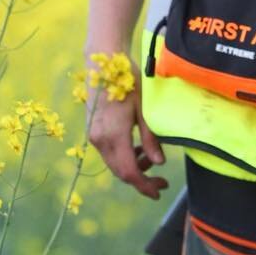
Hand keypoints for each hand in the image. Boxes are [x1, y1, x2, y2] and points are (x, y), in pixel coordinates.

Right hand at [88, 75, 167, 198]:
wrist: (103, 63)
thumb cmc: (128, 81)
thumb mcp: (145, 110)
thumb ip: (150, 139)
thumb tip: (159, 163)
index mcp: (114, 135)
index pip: (129, 171)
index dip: (144, 186)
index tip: (159, 191)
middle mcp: (100, 139)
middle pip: (120, 172)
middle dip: (141, 180)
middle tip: (161, 181)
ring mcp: (94, 135)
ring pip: (114, 163)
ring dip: (133, 167)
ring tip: (151, 159)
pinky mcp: (93, 130)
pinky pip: (109, 152)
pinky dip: (124, 156)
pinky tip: (137, 149)